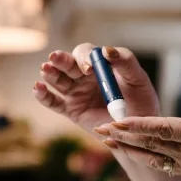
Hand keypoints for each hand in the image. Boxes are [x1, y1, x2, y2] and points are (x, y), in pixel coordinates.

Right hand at [33, 43, 159, 132]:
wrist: (139, 130)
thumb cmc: (141, 101)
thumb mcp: (138, 79)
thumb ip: (126, 61)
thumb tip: (107, 50)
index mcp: (100, 65)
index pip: (86, 53)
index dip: (84, 57)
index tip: (88, 69)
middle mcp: (85, 76)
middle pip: (68, 64)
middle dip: (61, 61)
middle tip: (55, 59)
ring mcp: (76, 93)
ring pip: (58, 80)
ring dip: (50, 74)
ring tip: (46, 70)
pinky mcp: (70, 110)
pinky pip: (53, 103)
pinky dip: (43, 96)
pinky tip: (38, 88)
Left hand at [94, 106, 180, 180]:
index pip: (163, 128)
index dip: (138, 124)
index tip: (118, 120)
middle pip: (150, 142)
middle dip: (123, 135)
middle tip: (100, 127)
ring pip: (151, 154)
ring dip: (127, 147)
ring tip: (107, 140)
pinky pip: (161, 163)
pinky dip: (143, 157)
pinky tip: (130, 153)